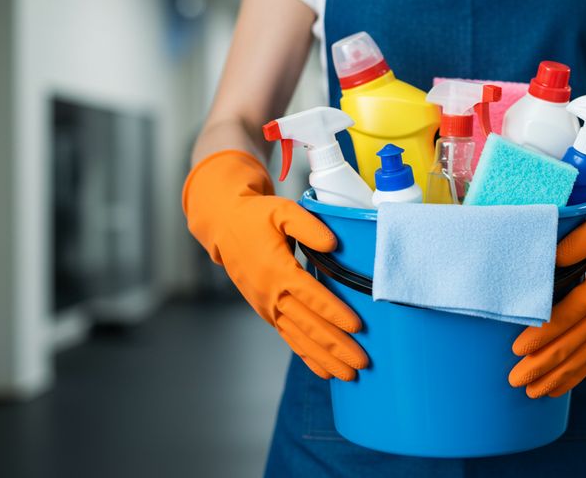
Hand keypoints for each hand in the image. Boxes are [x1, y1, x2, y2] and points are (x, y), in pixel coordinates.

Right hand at [183, 150, 368, 380]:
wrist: (224, 227)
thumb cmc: (257, 216)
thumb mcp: (282, 210)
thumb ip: (308, 225)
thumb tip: (333, 243)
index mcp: (276, 269)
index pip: (311, 296)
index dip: (334, 312)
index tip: (357, 327)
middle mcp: (271, 294)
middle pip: (309, 325)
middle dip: (336, 346)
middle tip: (362, 362)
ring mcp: (268, 306)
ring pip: (300, 338)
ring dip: (325, 358)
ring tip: (349, 375)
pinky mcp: (268, 312)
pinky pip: (290, 338)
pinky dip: (307, 356)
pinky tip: (325, 371)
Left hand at [508, 163, 585, 397]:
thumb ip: (573, 244)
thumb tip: (546, 261)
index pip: (567, 316)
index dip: (542, 334)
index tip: (517, 348)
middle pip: (572, 344)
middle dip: (542, 364)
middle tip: (515, 379)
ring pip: (583, 357)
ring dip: (556, 376)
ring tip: (530, 391)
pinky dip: (575, 375)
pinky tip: (555, 388)